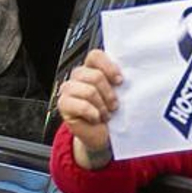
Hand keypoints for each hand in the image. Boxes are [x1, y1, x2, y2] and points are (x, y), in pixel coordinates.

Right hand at [57, 49, 121, 168]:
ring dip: (102, 106)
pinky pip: (81, 105)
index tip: (120, 81)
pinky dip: (93, 114)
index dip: (109, 67)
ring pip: (89, 91)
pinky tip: (96, 119)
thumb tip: (128, 75)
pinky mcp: (63, 104)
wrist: (102, 136)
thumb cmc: (112, 114)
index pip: (95, 56)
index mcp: (92, 69)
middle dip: (109, 93)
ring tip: (106, 114)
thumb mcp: (120, 94)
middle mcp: (79, 76)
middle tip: (114, 105)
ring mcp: (69, 89)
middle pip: (95, 75)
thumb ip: (119, 81)